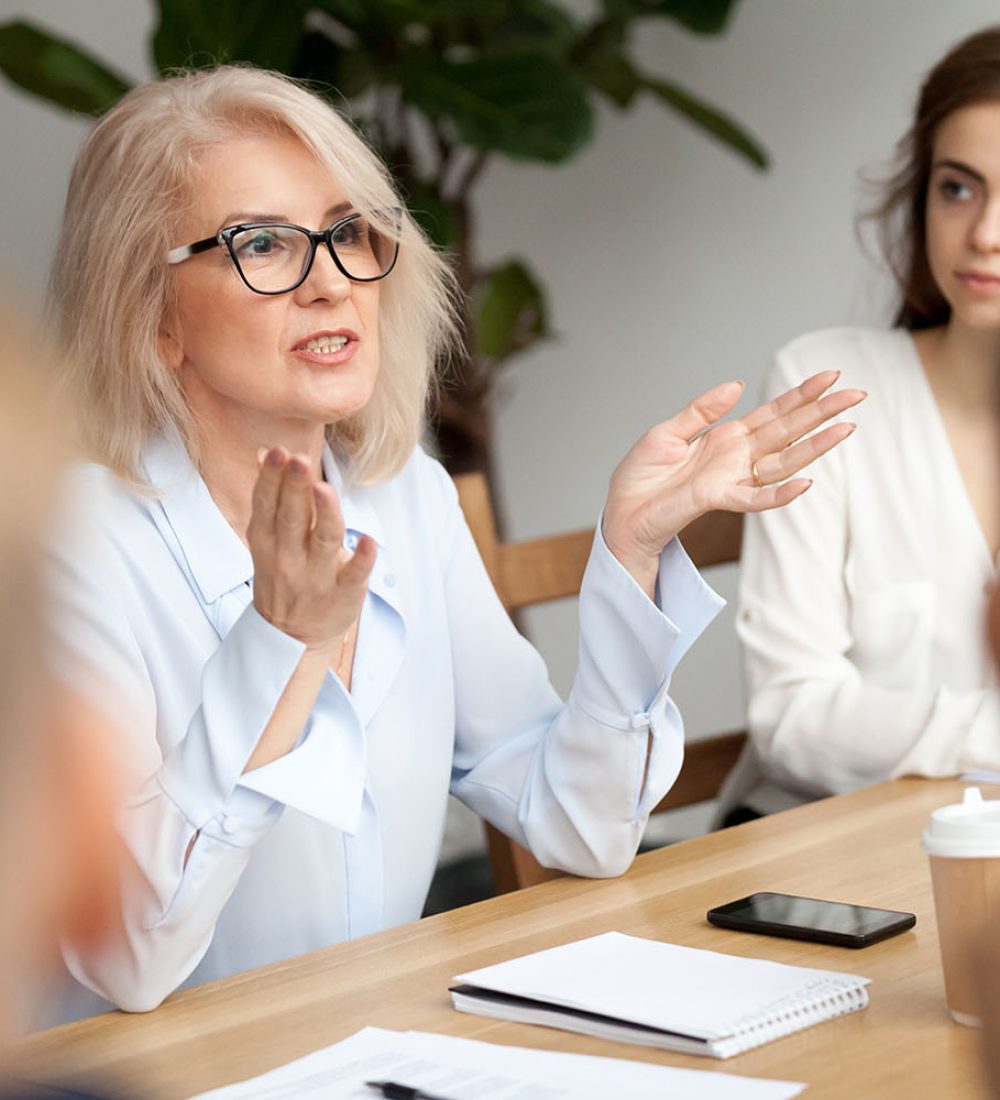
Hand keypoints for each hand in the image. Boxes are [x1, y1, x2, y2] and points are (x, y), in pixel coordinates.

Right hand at [248, 447, 374, 652]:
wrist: (292, 637)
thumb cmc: (284, 575)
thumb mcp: (268, 539)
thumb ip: (271, 497)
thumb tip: (266, 452)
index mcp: (267, 541)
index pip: (267, 504)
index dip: (272, 478)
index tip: (279, 452)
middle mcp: (288, 557)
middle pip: (292, 518)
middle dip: (294, 488)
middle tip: (299, 460)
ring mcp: (316, 578)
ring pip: (322, 541)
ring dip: (324, 515)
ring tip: (324, 489)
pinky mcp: (343, 594)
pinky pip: (353, 575)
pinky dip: (361, 559)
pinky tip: (369, 542)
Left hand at [602, 370, 864, 590]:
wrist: (621, 513)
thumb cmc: (640, 478)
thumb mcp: (667, 433)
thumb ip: (701, 410)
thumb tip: (736, 384)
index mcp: (726, 438)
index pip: (773, 413)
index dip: (801, 395)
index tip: (830, 376)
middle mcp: (736, 458)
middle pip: (788, 432)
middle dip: (821, 412)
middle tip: (856, 394)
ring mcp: (731, 479)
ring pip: (783, 462)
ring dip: (815, 447)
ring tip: (847, 428)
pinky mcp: (717, 499)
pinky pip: (755, 499)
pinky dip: (780, 493)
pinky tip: (806, 483)